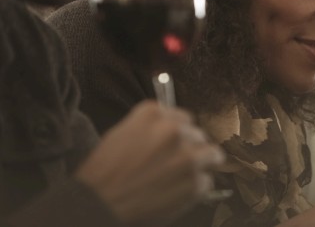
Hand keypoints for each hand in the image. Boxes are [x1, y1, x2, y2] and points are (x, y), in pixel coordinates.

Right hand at [75, 100, 224, 225]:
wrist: (97, 205)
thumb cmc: (103, 173)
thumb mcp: (122, 134)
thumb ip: (150, 126)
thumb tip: (174, 128)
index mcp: (153, 113)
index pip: (183, 117)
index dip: (180, 133)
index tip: (176, 143)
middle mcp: (174, 130)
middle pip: (198, 134)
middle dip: (190, 148)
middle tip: (176, 164)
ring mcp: (187, 155)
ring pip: (211, 154)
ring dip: (201, 165)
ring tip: (183, 177)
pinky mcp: (195, 181)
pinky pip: (206, 181)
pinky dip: (195, 188)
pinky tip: (176, 193)